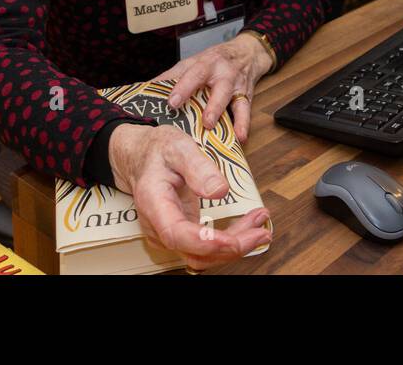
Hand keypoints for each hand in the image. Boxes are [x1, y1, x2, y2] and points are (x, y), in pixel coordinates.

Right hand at [107, 123, 270, 269]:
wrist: (142, 156)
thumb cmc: (158, 151)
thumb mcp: (179, 148)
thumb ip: (198, 167)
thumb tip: (220, 190)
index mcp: (154, 203)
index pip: (176, 234)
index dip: (205, 242)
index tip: (231, 241)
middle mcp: (158, 226)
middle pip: (194, 252)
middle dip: (231, 247)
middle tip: (260, 233)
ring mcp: (169, 234)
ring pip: (204, 254)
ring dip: (235, 244)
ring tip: (260, 225)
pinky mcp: (182, 234)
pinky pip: (206, 246)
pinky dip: (230, 239)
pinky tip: (248, 225)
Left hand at [153, 35, 273, 143]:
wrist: (247, 53)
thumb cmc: (213, 61)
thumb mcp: (192, 63)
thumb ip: (171, 77)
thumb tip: (144, 90)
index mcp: (206, 64)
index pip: (194, 75)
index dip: (183, 88)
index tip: (172, 103)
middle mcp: (222, 73)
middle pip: (218, 87)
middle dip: (211, 104)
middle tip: (202, 121)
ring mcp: (236, 85)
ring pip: (232, 99)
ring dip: (224, 114)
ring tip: (214, 128)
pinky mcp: (246, 96)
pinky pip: (245, 110)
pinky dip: (243, 123)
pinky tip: (240, 137)